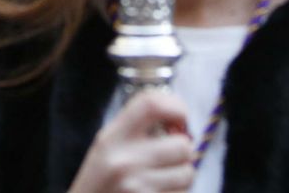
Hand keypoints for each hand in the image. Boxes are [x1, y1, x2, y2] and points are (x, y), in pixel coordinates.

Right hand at [69, 89, 194, 192]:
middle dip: (182, 153)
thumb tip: (181, 124)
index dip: (176, 107)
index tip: (180, 119)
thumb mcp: (107, 147)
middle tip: (168, 160)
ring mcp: (137, 187)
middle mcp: (123, 161)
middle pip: (181, 145)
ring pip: (187, 173)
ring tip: (159, 180)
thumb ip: (137, 129)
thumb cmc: (101, 183)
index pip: (152, 105)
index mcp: (111, 139)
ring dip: (180, 177)